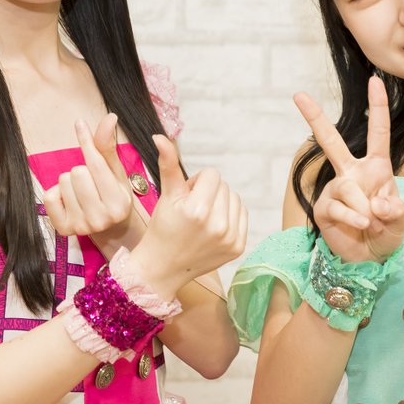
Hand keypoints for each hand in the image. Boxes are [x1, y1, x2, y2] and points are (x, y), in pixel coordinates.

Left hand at [42, 114, 144, 254]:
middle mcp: (102, 218)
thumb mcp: (116, 171)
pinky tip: (69, 200)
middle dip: (81, 170)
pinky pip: (49, 197)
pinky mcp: (64, 230)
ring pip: (63, 182)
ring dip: (70, 182)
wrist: (109, 227)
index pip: (97, 164)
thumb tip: (110, 117)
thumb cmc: (113, 193)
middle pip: (77, 172)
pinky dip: (56, 193)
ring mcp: (82, 226)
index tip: (79, 123)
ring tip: (82, 191)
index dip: (87, 141)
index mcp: (119, 203)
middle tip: (90, 182)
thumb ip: (109, 146)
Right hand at [127, 135, 247, 299]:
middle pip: (223, 185)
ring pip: (234, 198)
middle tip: (191, 211)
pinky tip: (213, 226)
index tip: (185, 199)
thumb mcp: (165, 195)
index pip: (211, 174)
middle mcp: (217, 224)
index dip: (196, 183)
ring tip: (202, 218)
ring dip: (220, 203)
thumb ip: (168, 164)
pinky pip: (242, 214)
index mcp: (198, 209)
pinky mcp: (238, 247)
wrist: (163, 267)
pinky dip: (230, 216)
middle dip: (208, 192)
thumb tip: (160, 136)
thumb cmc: (162, 228)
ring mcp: (230, 238)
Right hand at [293, 76, 403, 263]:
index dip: (377, 107)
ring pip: (347, 188)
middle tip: (298, 95)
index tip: (375, 80)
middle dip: (315, 118)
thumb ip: (393, 209)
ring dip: (364, 209)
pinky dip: (354, 219)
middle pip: (331, 141)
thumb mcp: (400, 219)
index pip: (377, 133)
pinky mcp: (323, 208)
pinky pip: (338, 207)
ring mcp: (335, 189)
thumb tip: (375, 203)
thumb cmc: (386, 232)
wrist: (369, 260)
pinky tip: (361, 226)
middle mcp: (352, 173)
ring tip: (371, 223)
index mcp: (375, 168)